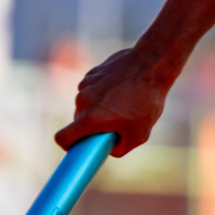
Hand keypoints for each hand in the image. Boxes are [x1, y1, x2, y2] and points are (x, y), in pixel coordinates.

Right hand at [53, 47, 172, 157]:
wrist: (152, 64)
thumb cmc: (147, 100)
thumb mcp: (140, 134)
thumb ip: (121, 148)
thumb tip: (110, 149)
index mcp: (90, 118)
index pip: (62, 138)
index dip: (68, 146)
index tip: (79, 147)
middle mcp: (82, 101)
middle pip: (78, 121)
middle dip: (93, 126)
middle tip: (116, 124)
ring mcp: (86, 84)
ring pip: (87, 104)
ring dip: (99, 108)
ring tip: (124, 103)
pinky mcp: (92, 73)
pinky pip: (93, 90)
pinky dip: (103, 93)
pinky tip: (123, 88)